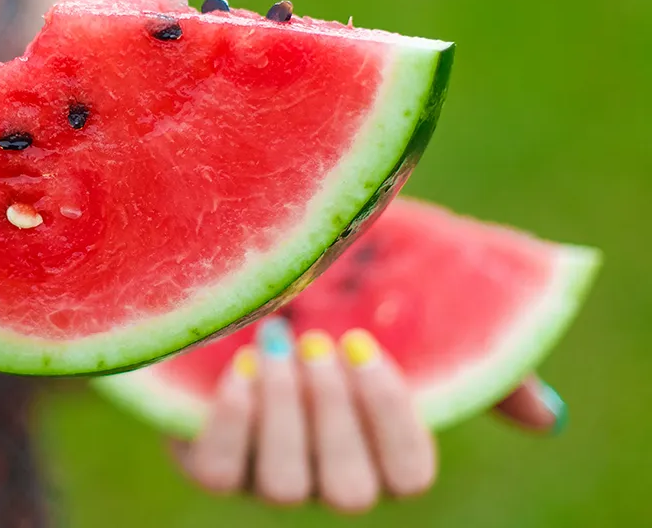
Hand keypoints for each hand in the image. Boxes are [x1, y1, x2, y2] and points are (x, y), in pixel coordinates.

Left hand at [172, 317, 565, 513]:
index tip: (362, 345)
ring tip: (276, 346)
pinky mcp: (214, 459)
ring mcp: (270, 473)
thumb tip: (544, 418)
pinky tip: (238, 369)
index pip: (411, 474)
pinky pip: (219, 475)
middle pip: (352, 491)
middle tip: (318, 343)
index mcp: (386, 447)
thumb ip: (480, 360)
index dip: (389, 418)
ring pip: (286, 488)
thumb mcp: (417, 304)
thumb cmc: (346, 287)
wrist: (258, 267)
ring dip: (284, 416)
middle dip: (333, 416)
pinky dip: (232, 426)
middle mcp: (331, 474)